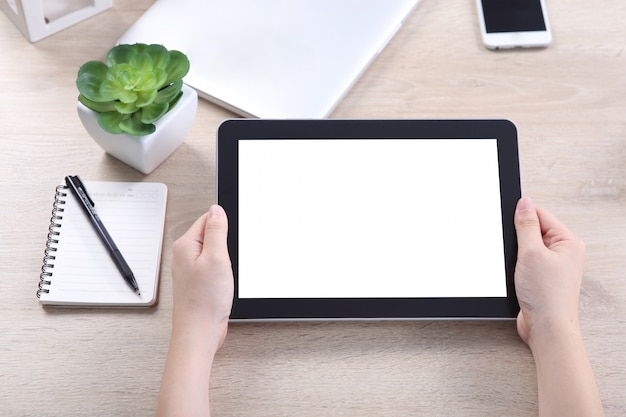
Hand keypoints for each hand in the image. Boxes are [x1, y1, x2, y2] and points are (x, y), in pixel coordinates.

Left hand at [171, 204, 233, 348]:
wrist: (199, 332)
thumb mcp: (216, 258)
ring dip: (225, 260)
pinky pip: (214, 266)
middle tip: (229, 261)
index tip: (232, 239)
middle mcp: (184, 255)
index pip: (207, 219)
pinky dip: (223, 271)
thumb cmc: (204, 300)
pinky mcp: (198, 281)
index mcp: (185, 245)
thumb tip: (216, 210)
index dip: (224, 225)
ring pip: (214, 252)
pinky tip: (224, 283)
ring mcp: (191, 269)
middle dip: (226, 244)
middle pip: (211, 235)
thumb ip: (216, 230)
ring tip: (225, 274)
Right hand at [513, 197, 584, 346]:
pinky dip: (516, 265)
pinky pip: (525, 262)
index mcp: (568, 242)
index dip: (522, 215)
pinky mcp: (541, 278)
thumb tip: (524, 203)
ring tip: (518, 266)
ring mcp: (552, 266)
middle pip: (533, 230)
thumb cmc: (547, 295)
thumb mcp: (532, 252)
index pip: (541, 215)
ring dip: (516, 253)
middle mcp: (563, 252)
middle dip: (518, 237)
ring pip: (527, 247)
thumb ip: (526, 225)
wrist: (547, 328)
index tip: (506, 217)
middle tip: (515, 249)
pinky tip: (516, 274)